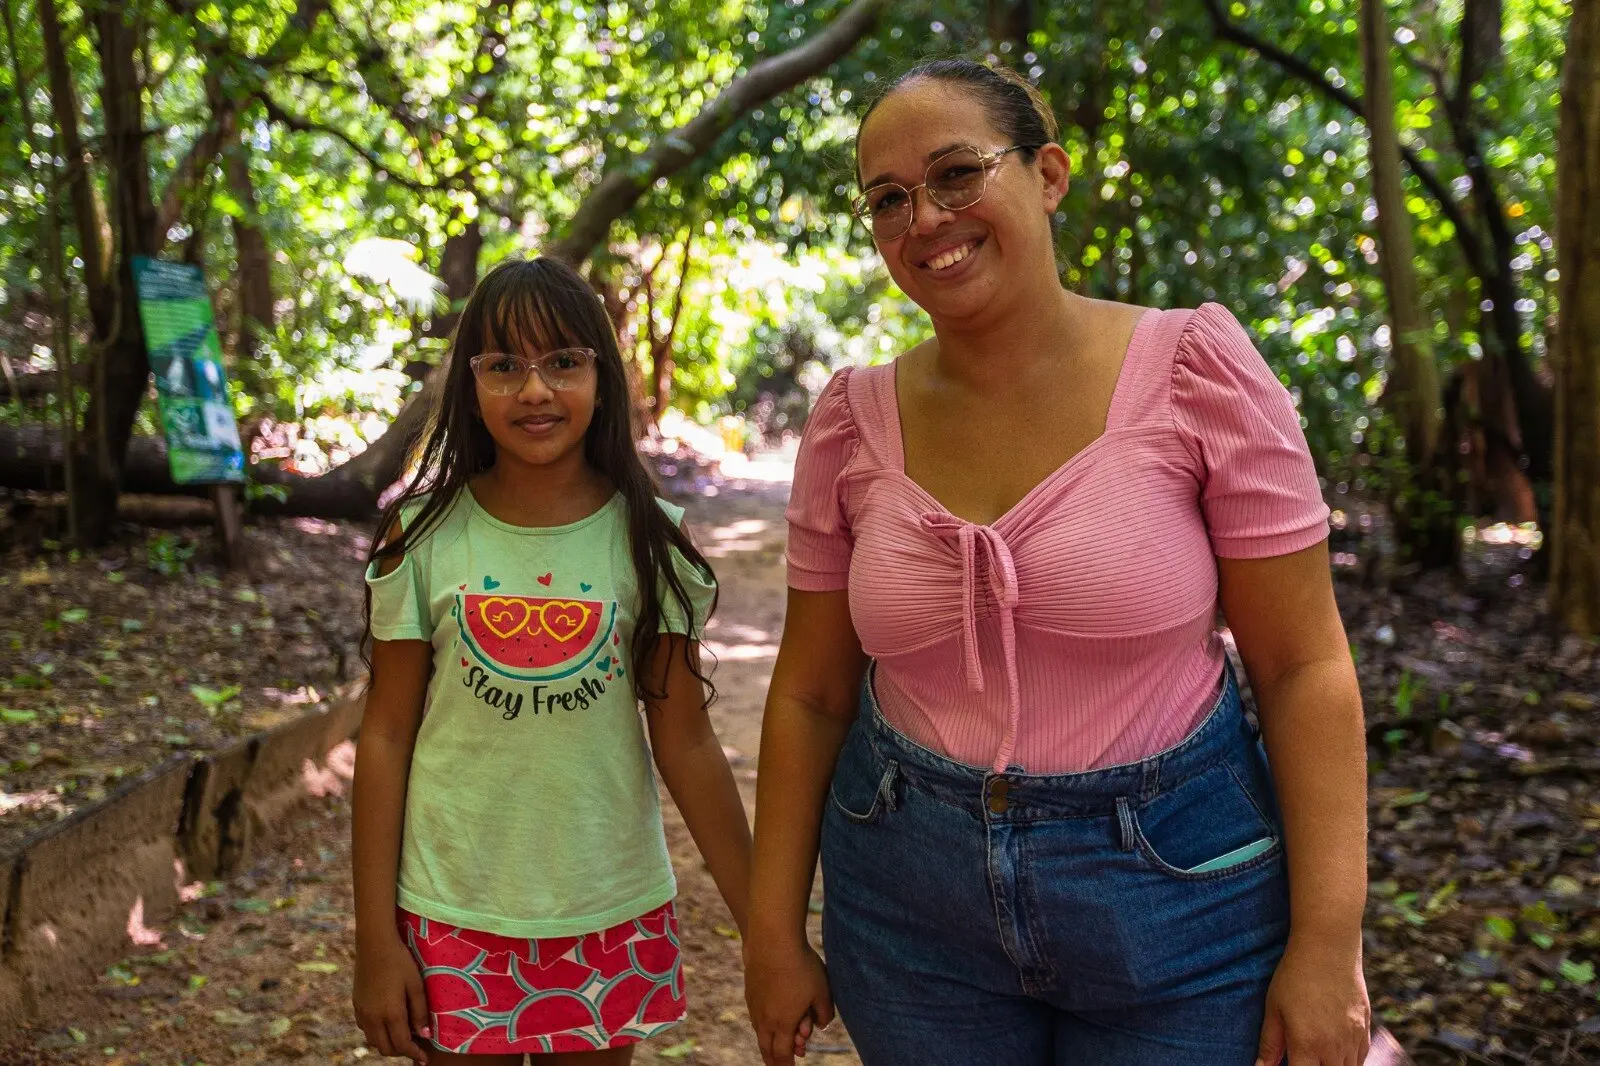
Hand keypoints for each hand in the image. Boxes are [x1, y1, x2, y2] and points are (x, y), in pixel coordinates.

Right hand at [353, 934, 431, 1064]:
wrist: (374, 944)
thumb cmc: (400, 961)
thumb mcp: (416, 984)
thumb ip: (420, 1011)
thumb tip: (425, 1035)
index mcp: (390, 1013)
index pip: (402, 1045)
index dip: (414, 1053)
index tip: (424, 1058)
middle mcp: (373, 1017)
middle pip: (385, 1048)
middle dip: (401, 1051)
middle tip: (415, 1046)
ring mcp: (362, 1012)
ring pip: (374, 1040)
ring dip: (388, 1043)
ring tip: (403, 1035)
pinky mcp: (356, 1005)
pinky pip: (365, 1029)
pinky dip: (377, 1033)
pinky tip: (387, 1023)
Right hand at [744, 934, 834, 1065]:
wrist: (772, 941)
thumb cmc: (801, 966)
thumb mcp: (822, 991)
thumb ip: (824, 1014)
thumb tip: (821, 1025)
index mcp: (783, 1023)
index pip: (783, 1055)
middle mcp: (765, 1018)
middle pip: (766, 1048)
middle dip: (773, 1061)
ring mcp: (754, 1005)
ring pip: (759, 1032)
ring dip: (767, 1042)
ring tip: (773, 1046)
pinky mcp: (750, 991)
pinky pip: (755, 1016)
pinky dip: (762, 1025)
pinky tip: (767, 1021)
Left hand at [1256, 935, 1371, 1065]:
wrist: (1328, 947)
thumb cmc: (1294, 975)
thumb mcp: (1274, 1008)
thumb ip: (1270, 1044)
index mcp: (1307, 1045)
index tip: (1289, 1061)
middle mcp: (1334, 1048)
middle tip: (1304, 1056)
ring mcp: (1353, 1039)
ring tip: (1316, 1055)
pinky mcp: (1365, 1029)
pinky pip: (1361, 1058)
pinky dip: (1349, 1061)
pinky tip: (1335, 1052)